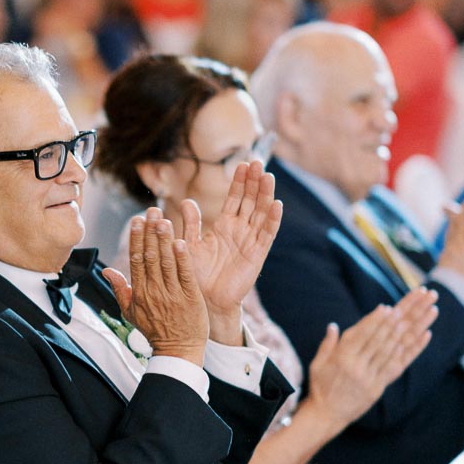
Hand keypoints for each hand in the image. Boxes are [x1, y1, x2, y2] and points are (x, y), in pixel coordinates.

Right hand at [103, 208, 208, 365]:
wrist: (178, 350)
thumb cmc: (154, 330)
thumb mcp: (131, 312)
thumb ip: (120, 289)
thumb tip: (106, 270)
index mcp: (139, 293)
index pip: (136, 261)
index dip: (136, 239)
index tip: (136, 220)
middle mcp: (154, 291)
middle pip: (150, 257)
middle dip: (150, 233)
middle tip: (151, 211)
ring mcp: (172, 294)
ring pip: (166, 263)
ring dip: (164, 240)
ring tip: (163, 220)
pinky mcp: (190, 298)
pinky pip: (185, 275)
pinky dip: (182, 258)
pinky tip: (180, 241)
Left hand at [179, 161, 282, 341]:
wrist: (205, 301)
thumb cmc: (196, 275)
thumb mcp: (190, 245)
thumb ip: (190, 224)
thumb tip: (187, 201)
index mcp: (224, 226)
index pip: (235, 199)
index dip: (239, 182)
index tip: (242, 163)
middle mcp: (240, 231)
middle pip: (251, 201)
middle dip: (254, 182)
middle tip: (257, 161)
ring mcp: (250, 242)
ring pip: (261, 213)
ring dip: (265, 195)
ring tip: (268, 176)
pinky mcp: (257, 255)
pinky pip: (267, 235)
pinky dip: (272, 220)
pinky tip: (277, 205)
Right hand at [305, 287, 438, 429]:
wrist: (327, 415)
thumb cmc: (321, 386)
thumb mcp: (318, 364)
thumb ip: (328, 344)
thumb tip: (333, 326)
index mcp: (342, 358)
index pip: (362, 335)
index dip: (375, 321)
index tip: (386, 308)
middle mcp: (358, 367)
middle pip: (379, 341)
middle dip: (392, 323)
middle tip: (404, 309)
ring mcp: (370, 378)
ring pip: (391, 351)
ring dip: (405, 333)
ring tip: (416, 317)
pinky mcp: (379, 386)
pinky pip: (398, 366)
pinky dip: (412, 350)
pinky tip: (425, 336)